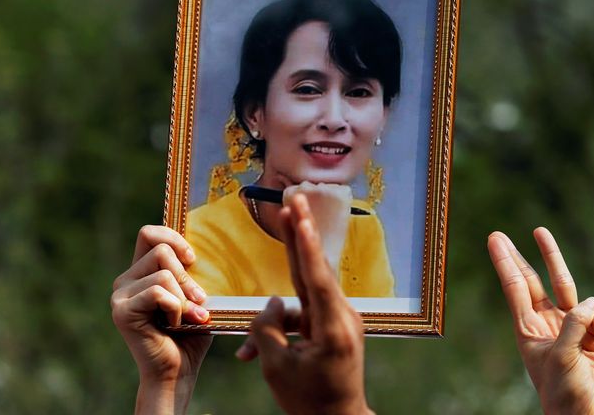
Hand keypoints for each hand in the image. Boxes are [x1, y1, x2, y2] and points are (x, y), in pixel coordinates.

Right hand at [111, 225, 211, 413]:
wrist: (178, 370)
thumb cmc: (190, 333)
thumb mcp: (194, 295)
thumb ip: (190, 271)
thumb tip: (196, 250)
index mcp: (140, 272)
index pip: (149, 233)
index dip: (172, 237)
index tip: (192, 259)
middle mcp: (125, 280)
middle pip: (160, 249)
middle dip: (187, 275)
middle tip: (198, 300)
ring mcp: (120, 295)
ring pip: (164, 273)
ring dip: (184, 297)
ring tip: (188, 317)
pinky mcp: (122, 310)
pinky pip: (158, 292)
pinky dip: (175, 308)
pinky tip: (175, 324)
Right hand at [236, 194, 371, 414]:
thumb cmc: (307, 400)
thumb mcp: (276, 367)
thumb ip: (266, 327)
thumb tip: (271, 301)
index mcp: (333, 329)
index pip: (316, 278)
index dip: (305, 245)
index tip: (299, 216)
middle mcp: (342, 318)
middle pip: (315, 270)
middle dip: (300, 235)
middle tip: (294, 200)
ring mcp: (339, 320)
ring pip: (300, 300)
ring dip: (273, 317)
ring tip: (251, 355)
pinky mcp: (333, 326)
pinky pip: (302, 316)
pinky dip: (279, 329)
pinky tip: (252, 356)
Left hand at [487, 227, 593, 414]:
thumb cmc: (564, 392)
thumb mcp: (560, 356)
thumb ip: (573, 325)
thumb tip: (591, 303)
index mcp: (528, 329)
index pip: (514, 287)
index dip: (505, 262)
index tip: (494, 240)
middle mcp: (547, 323)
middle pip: (531, 281)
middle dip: (518, 257)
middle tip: (501, 235)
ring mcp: (571, 328)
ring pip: (564, 287)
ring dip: (553, 260)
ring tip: (540, 233)